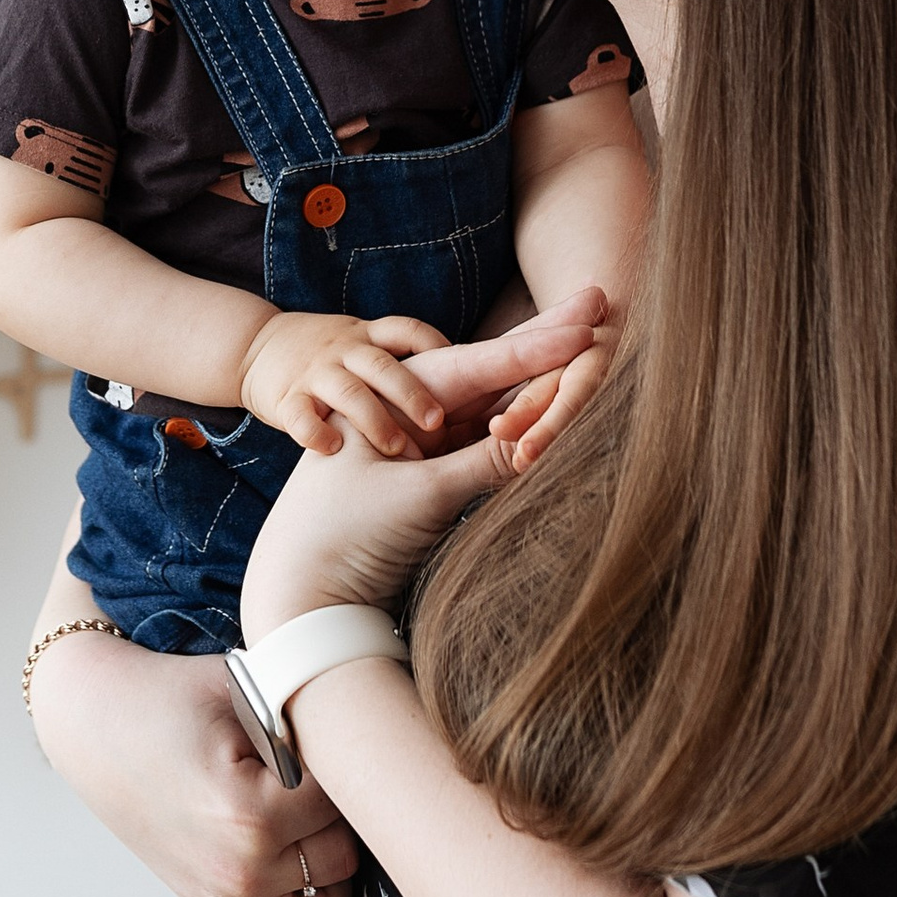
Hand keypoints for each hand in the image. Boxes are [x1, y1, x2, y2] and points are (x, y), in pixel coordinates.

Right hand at [30, 634, 359, 896]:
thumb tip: (367, 740)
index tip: (317, 742)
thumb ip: (308, 717)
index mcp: (251, 813)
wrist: (98, 727)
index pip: (346, 802)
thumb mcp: (244, 687)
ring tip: (310, 826)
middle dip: (341, 818)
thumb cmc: (173, 697)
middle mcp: (242, 870)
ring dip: (331, 874)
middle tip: (313, 779)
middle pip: (344, 859)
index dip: (341, 764)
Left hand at [239, 294, 605, 636]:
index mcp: (394, 397)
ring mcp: (420, 443)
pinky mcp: (426, 477)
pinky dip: (518, 432)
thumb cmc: (344, 538)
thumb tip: (544, 441)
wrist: (299, 592)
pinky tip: (556, 405)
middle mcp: (409, 410)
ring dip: (538, 386)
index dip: (537, 350)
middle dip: (544, 346)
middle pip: (489, 376)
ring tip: (589, 343)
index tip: (584, 328)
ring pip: (492, 410)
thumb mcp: (421, 499)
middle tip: (596, 304)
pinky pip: (482, 446)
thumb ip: (483, 465)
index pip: (479, 367)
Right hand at [239, 307, 451, 458]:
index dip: (435, 345)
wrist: (253, 348)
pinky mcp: (286, 398)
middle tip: (437, 422)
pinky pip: (301, 416)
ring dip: (374, 420)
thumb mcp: (360, 345)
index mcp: (366, 337)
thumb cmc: (325, 358)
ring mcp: (314, 374)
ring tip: (396, 449)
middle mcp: (343, 351)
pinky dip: (316, 433)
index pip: (405, 330)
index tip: (464, 370)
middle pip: (381, 366)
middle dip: (411, 393)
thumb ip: (398, 364)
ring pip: (347, 393)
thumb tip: (462, 393)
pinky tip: (333, 450)